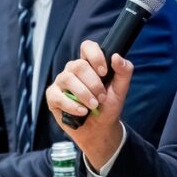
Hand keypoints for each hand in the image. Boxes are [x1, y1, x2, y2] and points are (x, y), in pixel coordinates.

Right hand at [45, 40, 132, 168]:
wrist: (100, 129)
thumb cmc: (108, 107)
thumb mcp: (120, 90)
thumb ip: (123, 72)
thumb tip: (116, 56)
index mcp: (89, 64)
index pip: (87, 47)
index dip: (95, 56)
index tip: (104, 72)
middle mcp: (73, 70)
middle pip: (78, 65)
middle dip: (93, 83)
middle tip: (101, 98)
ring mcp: (61, 83)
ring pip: (67, 79)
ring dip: (83, 94)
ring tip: (93, 106)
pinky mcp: (53, 97)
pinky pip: (58, 96)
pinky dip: (72, 105)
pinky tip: (82, 112)